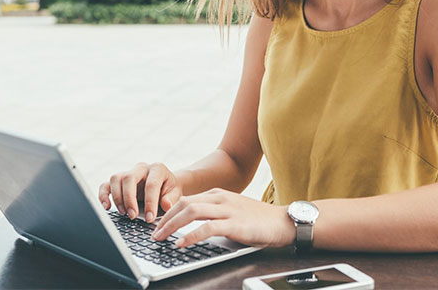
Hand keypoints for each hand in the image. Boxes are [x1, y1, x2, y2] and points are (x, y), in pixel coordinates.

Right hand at [98, 162, 181, 222]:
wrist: (166, 186)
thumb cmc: (169, 190)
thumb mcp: (176, 194)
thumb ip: (171, 199)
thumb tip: (165, 205)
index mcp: (157, 169)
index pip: (151, 184)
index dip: (150, 202)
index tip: (150, 218)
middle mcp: (141, 168)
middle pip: (129, 178)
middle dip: (129, 199)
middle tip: (133, 216)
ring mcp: (128, 172)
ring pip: (116, 179)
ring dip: (118, 198)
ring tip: (124, 213)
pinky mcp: (118, 181)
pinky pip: (106, 185)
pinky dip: (103, 195)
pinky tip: (107, 207)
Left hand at [150, 188, 295, 248]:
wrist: (284, 221)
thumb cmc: (259, 219)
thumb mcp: (232, 211)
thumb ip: (214, 214)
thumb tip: (193, 226)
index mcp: (217, 194)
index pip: (185, 200)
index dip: (169, 212)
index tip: (158, 225)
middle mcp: (220, 198)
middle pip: (184, 204)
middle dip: (165, 219)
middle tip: (154, 234)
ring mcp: (227, 209)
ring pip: (191, 212)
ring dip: (172, 225)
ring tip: (161, 238)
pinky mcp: (235, 224)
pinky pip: (207, 227)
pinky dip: (190, 235)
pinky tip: (181, 243)